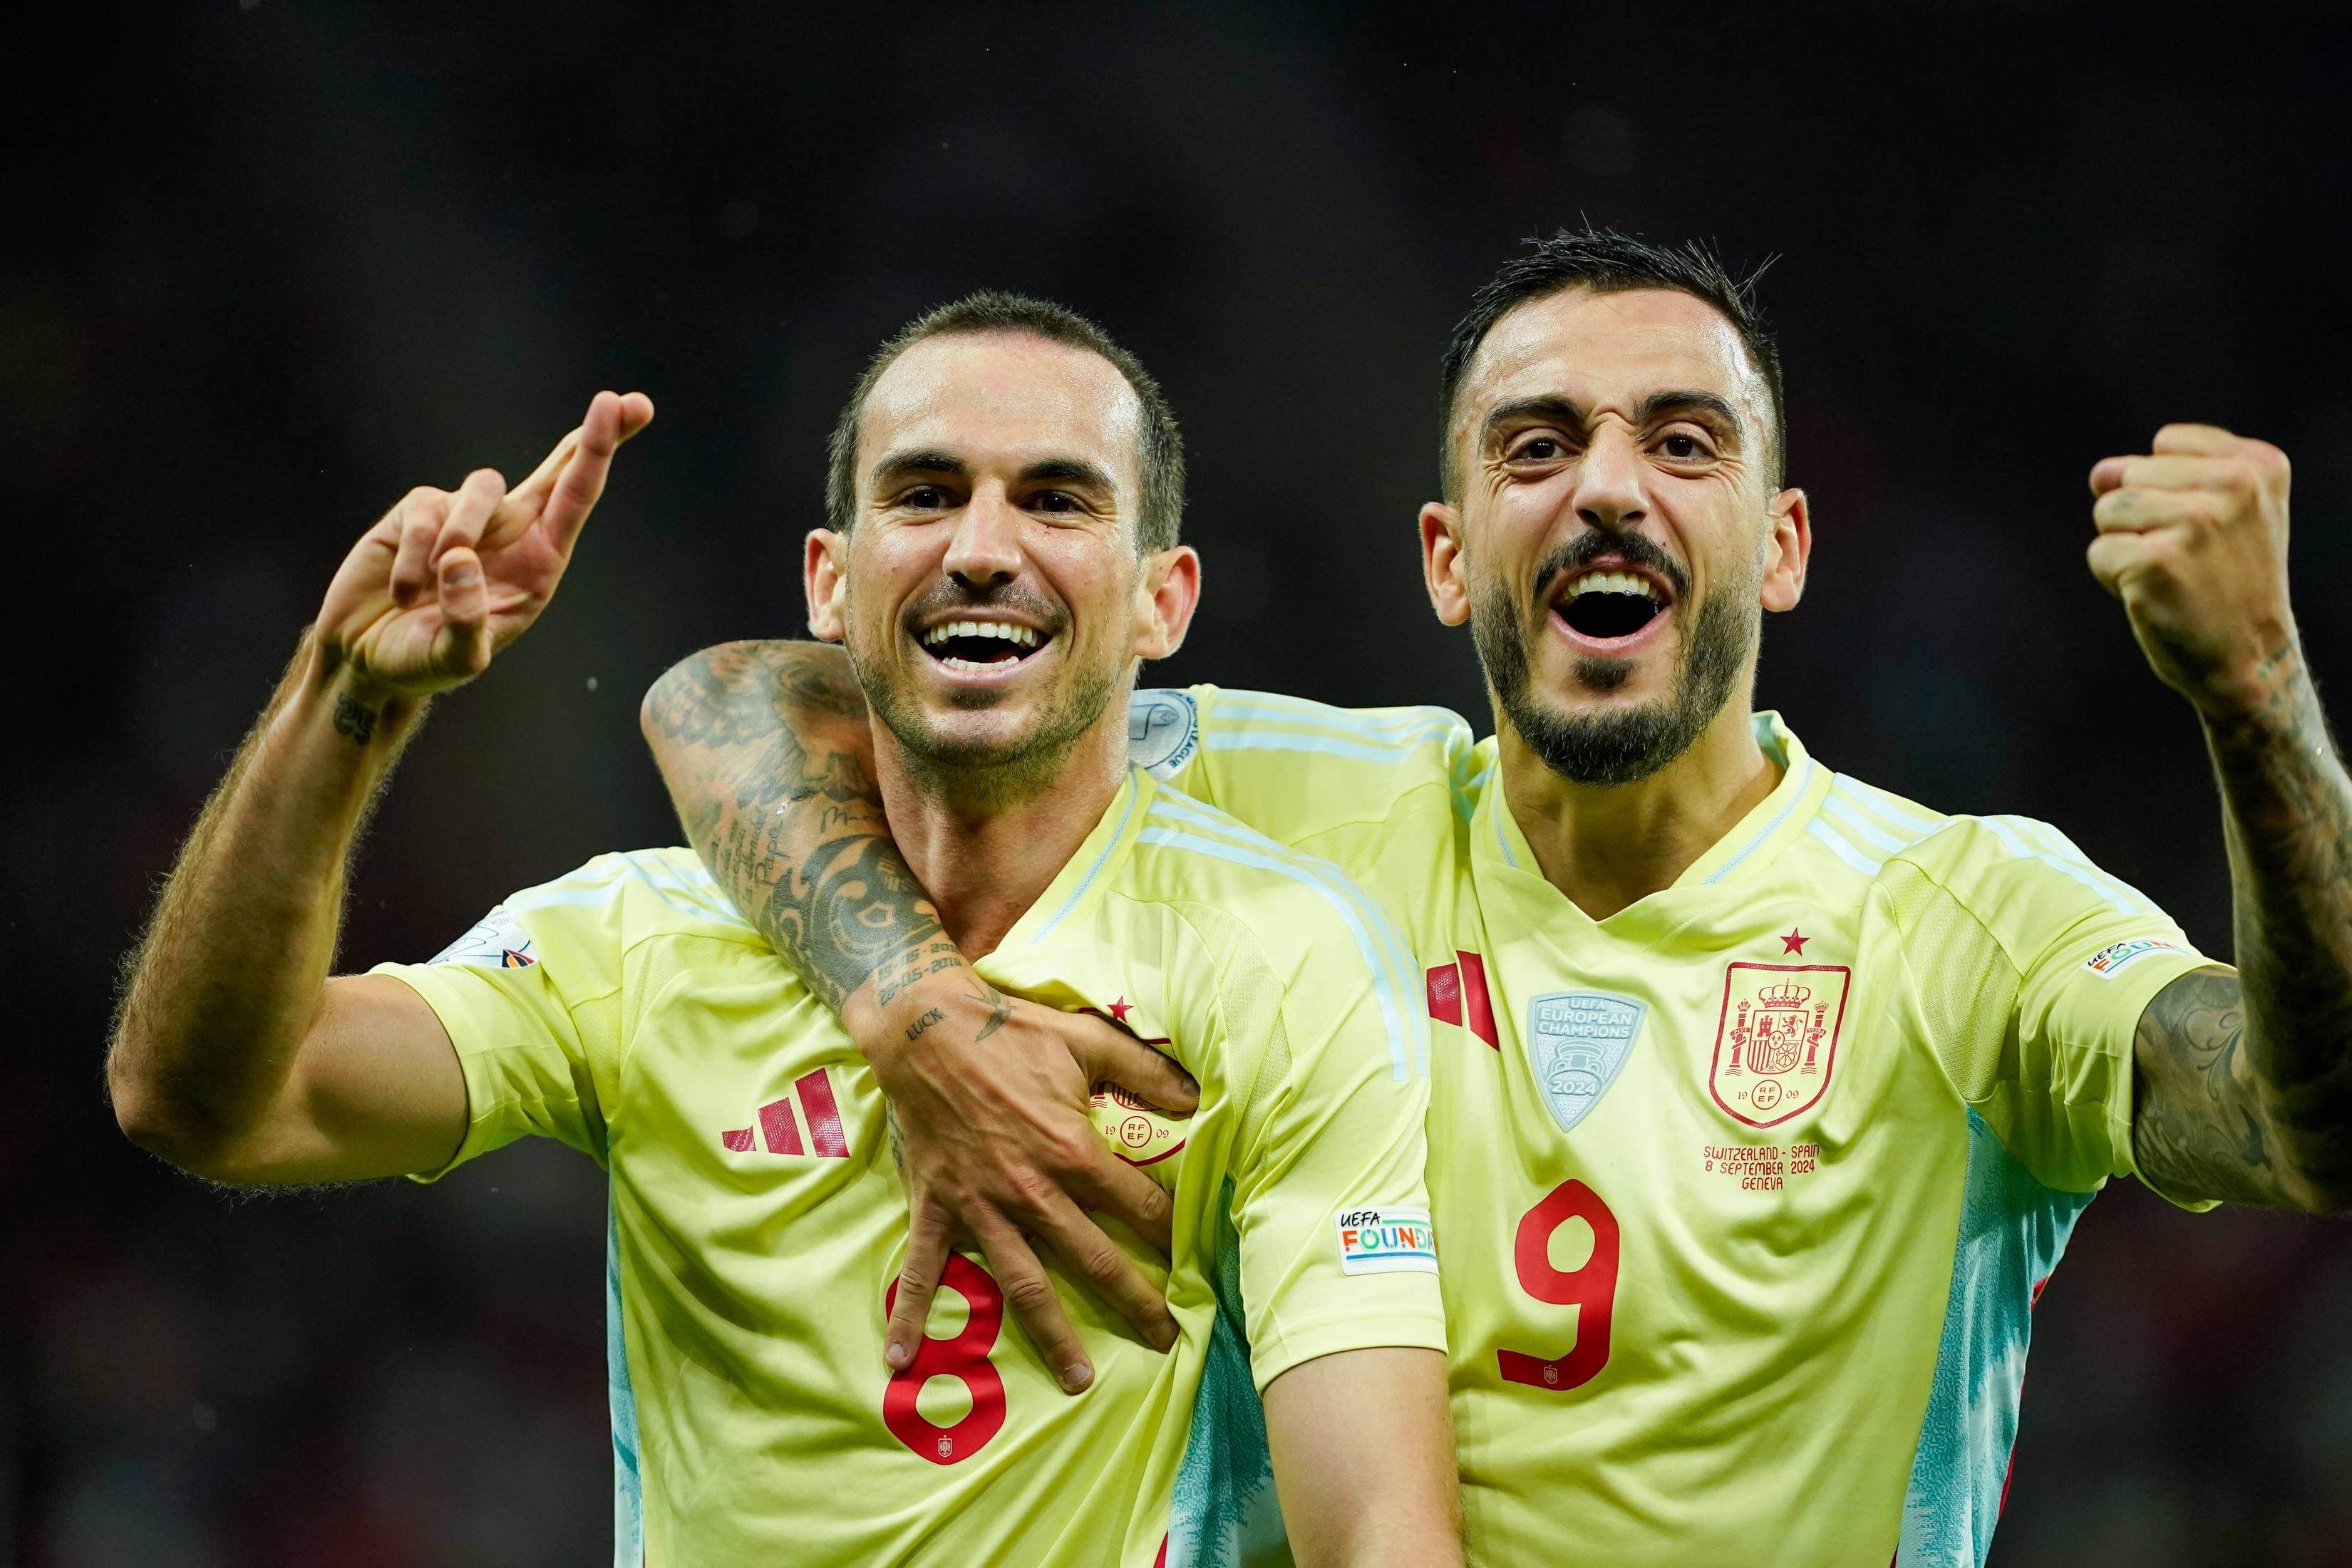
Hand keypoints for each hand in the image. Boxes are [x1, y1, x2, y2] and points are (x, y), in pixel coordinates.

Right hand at [316, 390, 654, 700]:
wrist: (364, 658)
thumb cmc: (420, 661)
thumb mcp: (454, 661)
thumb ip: (466, 623)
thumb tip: (461, 559)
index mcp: (538, 565)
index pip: (576, 500)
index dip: (601, 453)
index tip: (628, 409)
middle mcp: (511, 534)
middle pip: (558, 470)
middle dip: (594, 437)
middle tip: (629, 402)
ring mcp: (465, 517)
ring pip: (483, 490)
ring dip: (460, 537)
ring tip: (426, 593)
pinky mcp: (418, 511)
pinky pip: (426, 514)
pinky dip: (414, 559)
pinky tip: (403, 592)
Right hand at [861, 976, 1199, 1392]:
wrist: (925, 1027)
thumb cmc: (1010, 1031)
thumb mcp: (1088, 1039)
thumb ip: (1147, 1069)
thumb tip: (1202, 1093)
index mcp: (1073, 1151)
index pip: (1139, 1205)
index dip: (1172, 1230)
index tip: (1197, 1255)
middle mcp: (1032, 1191)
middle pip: (1094, 1259)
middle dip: (1134, 1302)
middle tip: (1165, 1340)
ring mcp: (982, 1206)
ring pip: (1024, 1283)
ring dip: (1052, 1335)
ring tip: (1080, 1380)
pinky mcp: (937, 1207)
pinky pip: (923, 1270)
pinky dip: (912, 1316)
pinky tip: (903, 1362)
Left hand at [2088, 424, 2296, 720]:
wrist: (2250, 659)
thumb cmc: (2228, 583)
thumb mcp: (2222, 514)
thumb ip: (2162, 476)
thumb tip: (2099, 473)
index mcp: (2257, 465)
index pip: (2166, 443)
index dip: (2166, 486)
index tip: (2207, 527)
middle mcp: (2233, 486)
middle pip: (2129, 476)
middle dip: (2140, 518)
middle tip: (2188, 558)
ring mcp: (2194, 522)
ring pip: (2107, 511)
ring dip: (2124, 546)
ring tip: (2172, 574)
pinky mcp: (2156, 560)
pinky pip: (2099, 552)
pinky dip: (2113, 578)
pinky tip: (2156, 595)